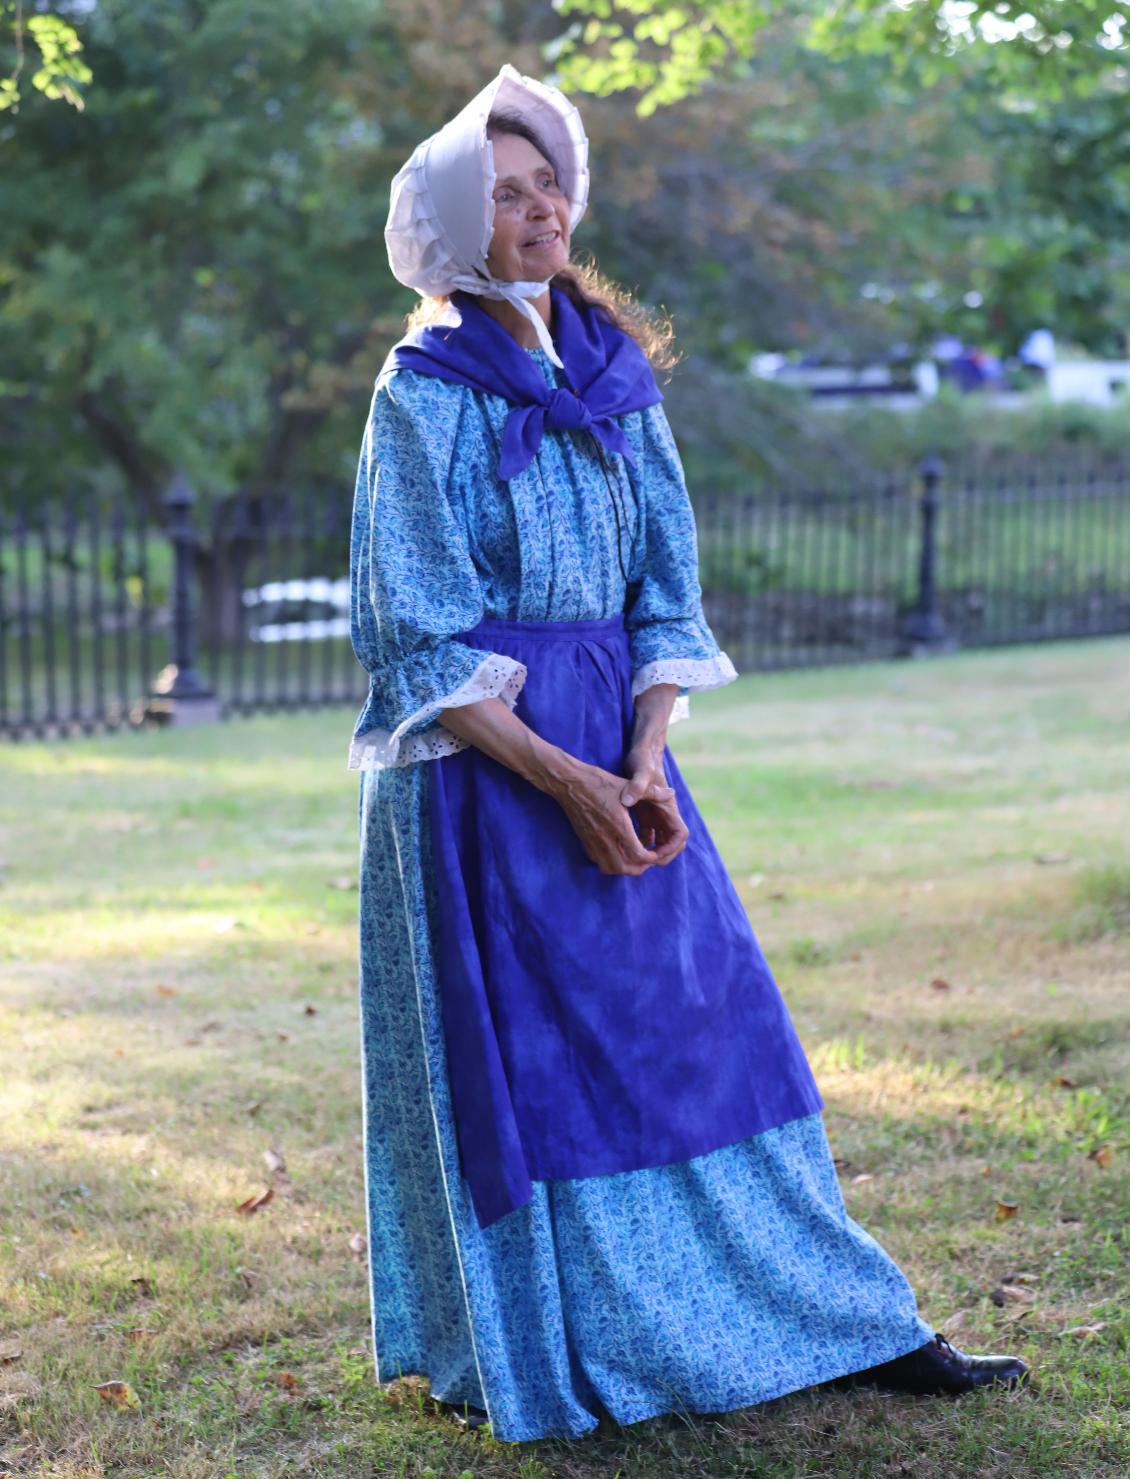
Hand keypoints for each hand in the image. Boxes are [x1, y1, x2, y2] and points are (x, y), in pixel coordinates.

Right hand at [550, 760, 668, 876]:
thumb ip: (651, 791)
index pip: (638, 854)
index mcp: (619, 825)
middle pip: (625, 868)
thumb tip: (671, 793)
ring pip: (610, 868)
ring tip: (634, 859)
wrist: (569, 782)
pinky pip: (598, 861)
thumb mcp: (627, 784)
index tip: (656, 853)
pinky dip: (610, 863)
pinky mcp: (584, 841)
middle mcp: (605, 837)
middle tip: (648, 859)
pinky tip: (617, 853)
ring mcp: (592, 841)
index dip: (650, 858)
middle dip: (640, 867)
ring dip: (624, 868)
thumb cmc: (599, 781)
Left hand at [620, 739, 688, 865]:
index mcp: (668, 807)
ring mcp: (656, 814)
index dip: (671, 848)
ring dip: (650, 852)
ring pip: (659, 841)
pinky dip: (639, 844)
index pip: (680, 835)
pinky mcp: (645, 813)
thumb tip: (628, 801)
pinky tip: (624, 849)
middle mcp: (665, 813)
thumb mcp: (641, 772)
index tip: (656, 856)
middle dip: (661, 856)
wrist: (641, 752)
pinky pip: (646, 835)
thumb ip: (637, 785)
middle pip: (671, 843)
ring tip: (633, 860)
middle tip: (643, 864)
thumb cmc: (643, 760)